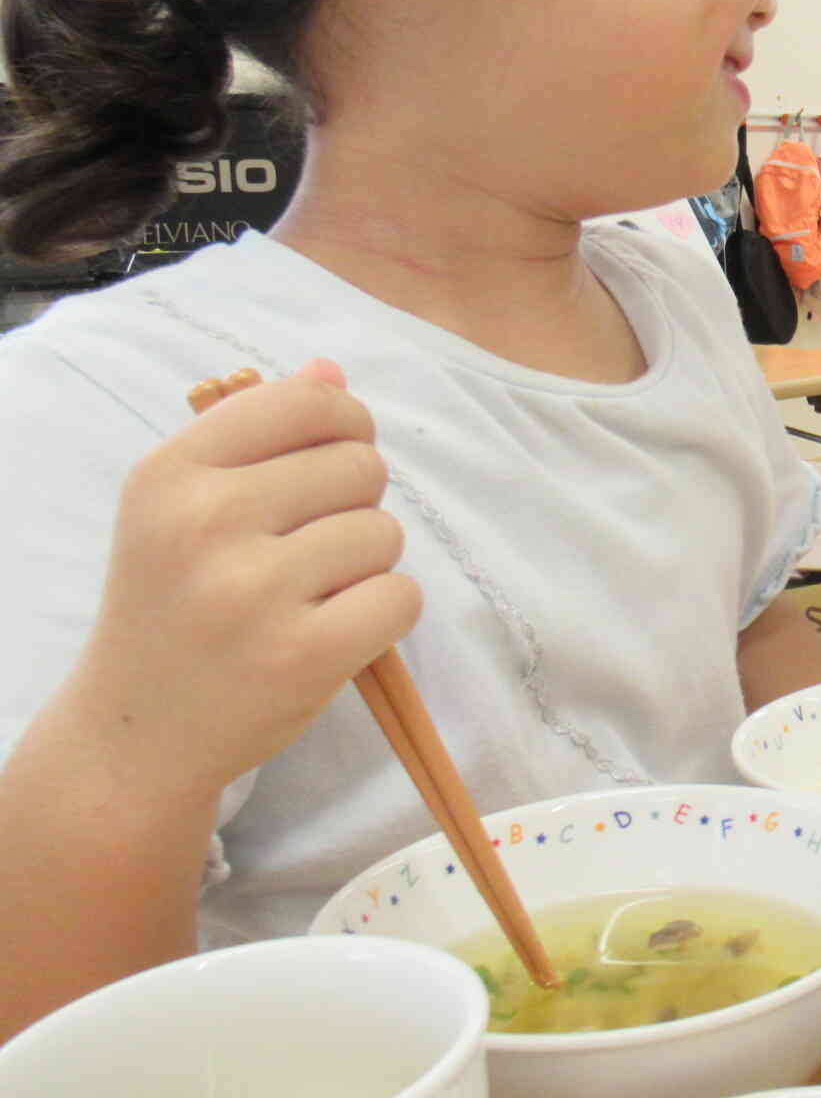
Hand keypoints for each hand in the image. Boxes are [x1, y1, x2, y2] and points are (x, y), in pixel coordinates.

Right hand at [71, 360, 419, 795]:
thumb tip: (332, 370)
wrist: (135, 733)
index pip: (308, 401)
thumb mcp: (182, 507)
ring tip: (307, 596)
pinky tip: (332, 632)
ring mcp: (254, 591)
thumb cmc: (172, 604)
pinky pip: (401, 597)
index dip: (344, 424)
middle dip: (353, 503)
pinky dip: (383, 614)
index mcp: (173, 472)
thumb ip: (258, 432)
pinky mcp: (302, 655)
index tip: (329, 461)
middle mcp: (207, 522)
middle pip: (360, 464)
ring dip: (365, 564)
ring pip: (384, 532)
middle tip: (304, 550)